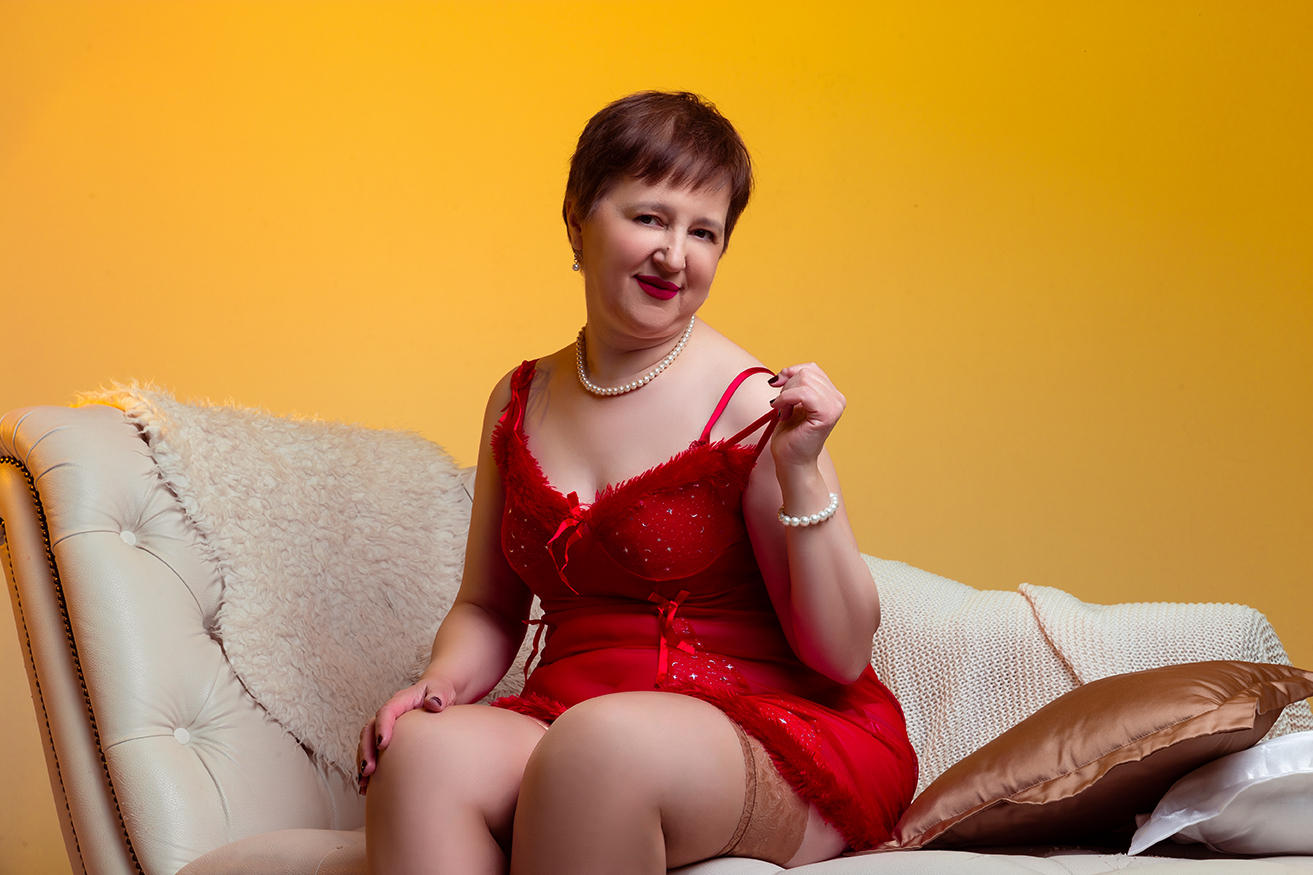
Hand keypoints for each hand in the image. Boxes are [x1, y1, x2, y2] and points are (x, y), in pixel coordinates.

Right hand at [356, 676, 454, 794]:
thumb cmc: (440, 692)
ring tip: (364, 783)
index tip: (383, 744)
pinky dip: (368, 767)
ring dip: (363, 762)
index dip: (382, 727)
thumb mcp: (441, 689)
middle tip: (368, 770)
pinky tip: (367, 787)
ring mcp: (385, 726)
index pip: (386, 711)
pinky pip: (373, 752)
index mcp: (401, 701)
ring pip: (367, 743)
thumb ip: (438, 694)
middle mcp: (389, 714)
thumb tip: (434, 703)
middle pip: (369, 730)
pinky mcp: (388, 738)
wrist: (437, 694)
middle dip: (367, 750)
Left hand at [767, 363, 845, 470]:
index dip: (790, 373)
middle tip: (783, 407)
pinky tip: (782, 411)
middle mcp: (837, 399)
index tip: (776, 386)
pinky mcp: (827, 414)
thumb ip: (793, 384)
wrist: (792, 462)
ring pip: (804, 380)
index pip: (810, 369)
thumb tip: (784, 371)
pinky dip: (786, 399)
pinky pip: (803, 393)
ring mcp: (835, 406)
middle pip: (806, 373)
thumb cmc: (790, 436)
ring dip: (786, 395)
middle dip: (787, 387)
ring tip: (785, 412)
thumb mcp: (790, 402)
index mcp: (832, 395)